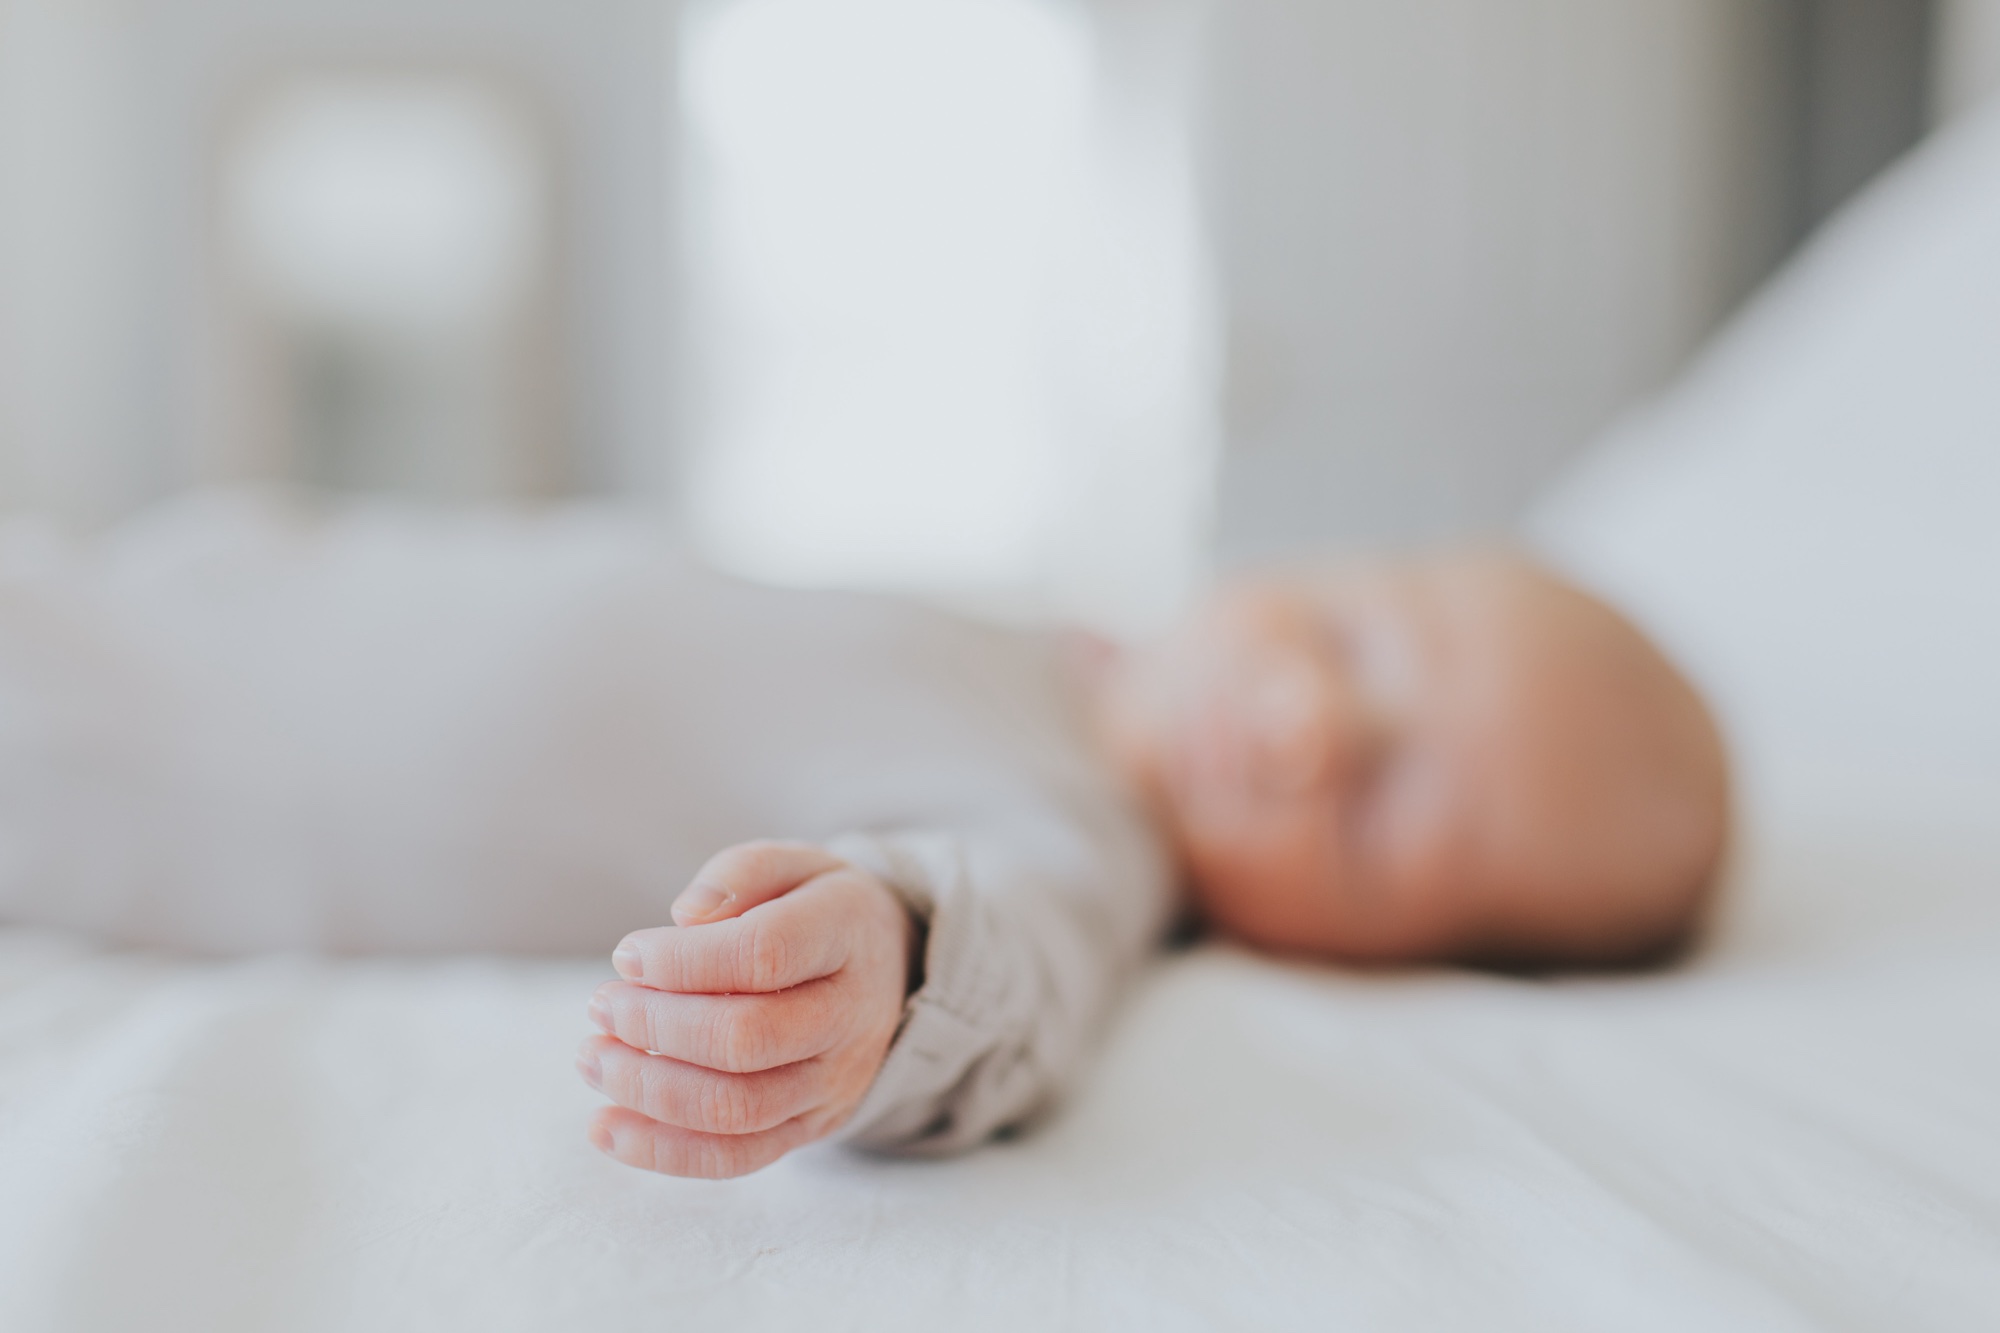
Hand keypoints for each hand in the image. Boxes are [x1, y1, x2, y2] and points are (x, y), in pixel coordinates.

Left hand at [577, 841, 914, 1177]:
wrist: (892, 973)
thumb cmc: (816, 910)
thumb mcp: (792, 865)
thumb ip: (739, 875)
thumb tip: (685, 916)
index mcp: (847, 935)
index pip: (765, 955)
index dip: (684, 961)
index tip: (628, 956)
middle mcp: (850, 1016)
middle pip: (746, 1040)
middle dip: (655, 1028)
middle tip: (602, 1005)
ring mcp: (833, 1081)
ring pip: (737, 1109)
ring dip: (648, 1089)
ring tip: (594, 1059)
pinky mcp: (811, 1127)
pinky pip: (737, 1158)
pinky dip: (663, 1152)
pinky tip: (605, 1128)